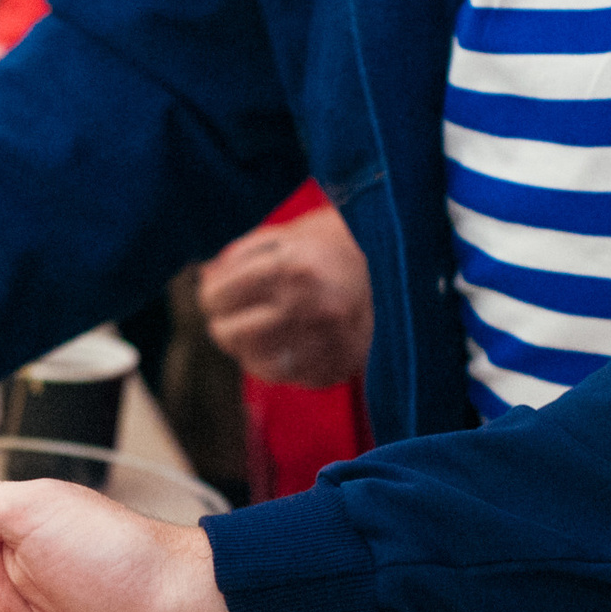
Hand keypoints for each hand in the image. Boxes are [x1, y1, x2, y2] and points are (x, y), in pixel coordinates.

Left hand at [197, 203, 372, 387]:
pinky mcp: (335, 367)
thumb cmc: (339, 247)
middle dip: (221, 324)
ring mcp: (323, 341)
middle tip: (225, 318)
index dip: (210, 296)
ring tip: (251, 331)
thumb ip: (244, 254)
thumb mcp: (292, 235)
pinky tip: (278, 346)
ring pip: (253, 361)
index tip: (212, 295)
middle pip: (230, 332)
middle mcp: (307, 306)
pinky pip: (283, 376)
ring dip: (244, 347)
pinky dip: (271, 364)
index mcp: (292, 266)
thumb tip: (204, 277)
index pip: (220, 294)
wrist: (406, 275)